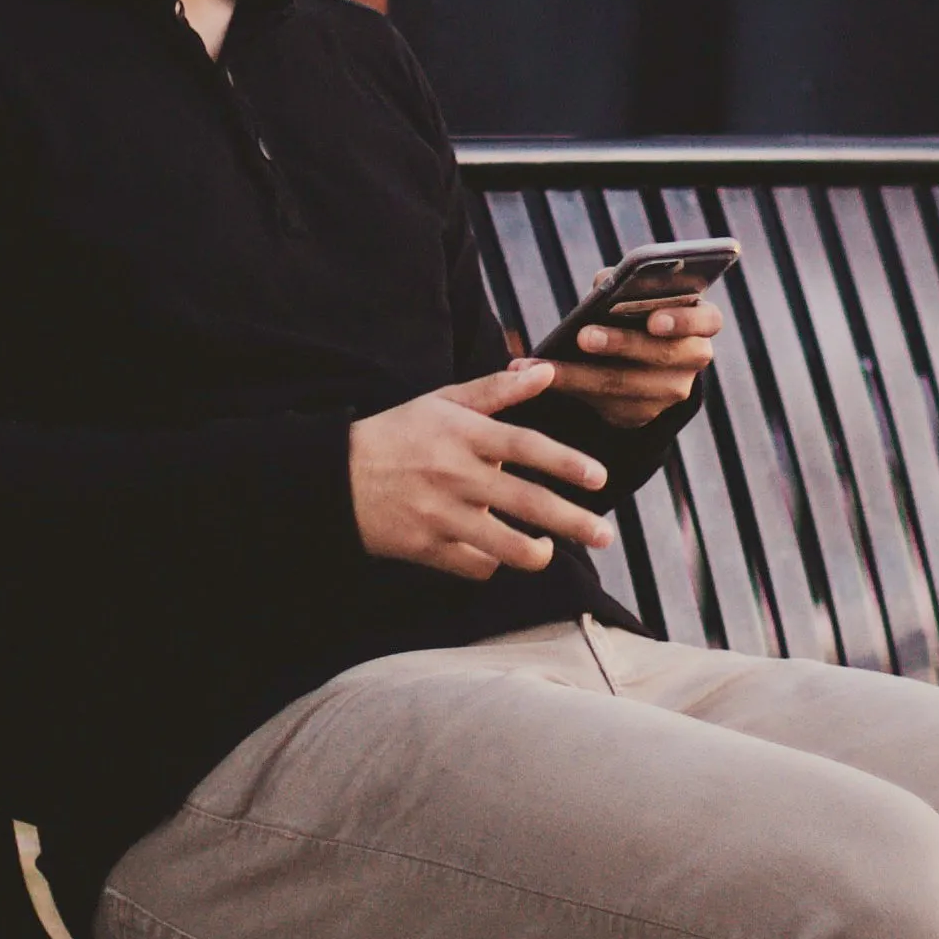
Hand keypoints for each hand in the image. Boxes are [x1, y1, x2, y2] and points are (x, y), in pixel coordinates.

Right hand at [349, 363, 616, 579]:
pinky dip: (492, 563)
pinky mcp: (426, 549)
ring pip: (506, 547)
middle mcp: (455, 476)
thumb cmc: (397, 434)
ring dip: (537, 554)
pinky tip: (498, 553)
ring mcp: (440, 516)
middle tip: (604, 534)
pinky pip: (475, 566)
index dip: (566, 463)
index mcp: (462, 435)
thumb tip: (547, 372)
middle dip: (573, 521)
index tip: (599, 479)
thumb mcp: (442, 403)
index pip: (525, 446)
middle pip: (527, 503)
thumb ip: (497, 391)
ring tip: (549, 550)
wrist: (334, 478)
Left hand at [542, 291, 721, 430]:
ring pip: (626, 385)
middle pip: (662, 355)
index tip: (653, 320)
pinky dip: (569, 389)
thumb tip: (605, 282)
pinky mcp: (644, 415)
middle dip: (620, 344)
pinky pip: (606, 405)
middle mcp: (693, 359)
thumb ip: (625, 286)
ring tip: (542, 365)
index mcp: (701, 322)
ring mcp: (671, 392)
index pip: (708, 320)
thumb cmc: (635, 313)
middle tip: (584, 336)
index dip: (684, 321)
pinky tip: (537, 378)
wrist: (638, 361)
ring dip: (579, 374)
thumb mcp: (636, 296)